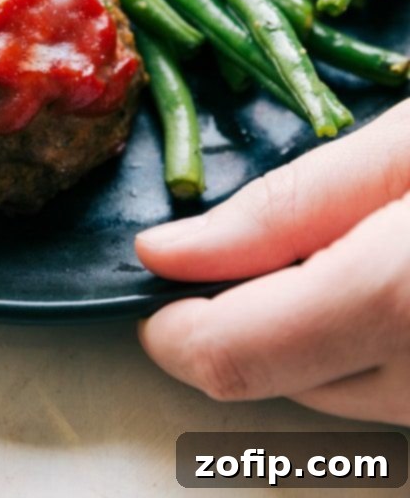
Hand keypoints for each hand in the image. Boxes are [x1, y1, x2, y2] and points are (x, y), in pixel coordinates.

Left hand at [136, 99, 409, 424]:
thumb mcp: (405, 146)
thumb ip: (286, 206)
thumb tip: (169, 252)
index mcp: (401, 298)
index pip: (236, 353)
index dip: (173, 321)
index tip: (156, 268)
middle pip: (275, 380)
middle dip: (241, 312)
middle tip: (269, 236)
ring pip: (329, 394)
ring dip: (305, 332)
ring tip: (355, 241)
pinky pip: (383, 393)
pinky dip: (360, 345)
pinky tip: (388, 272)